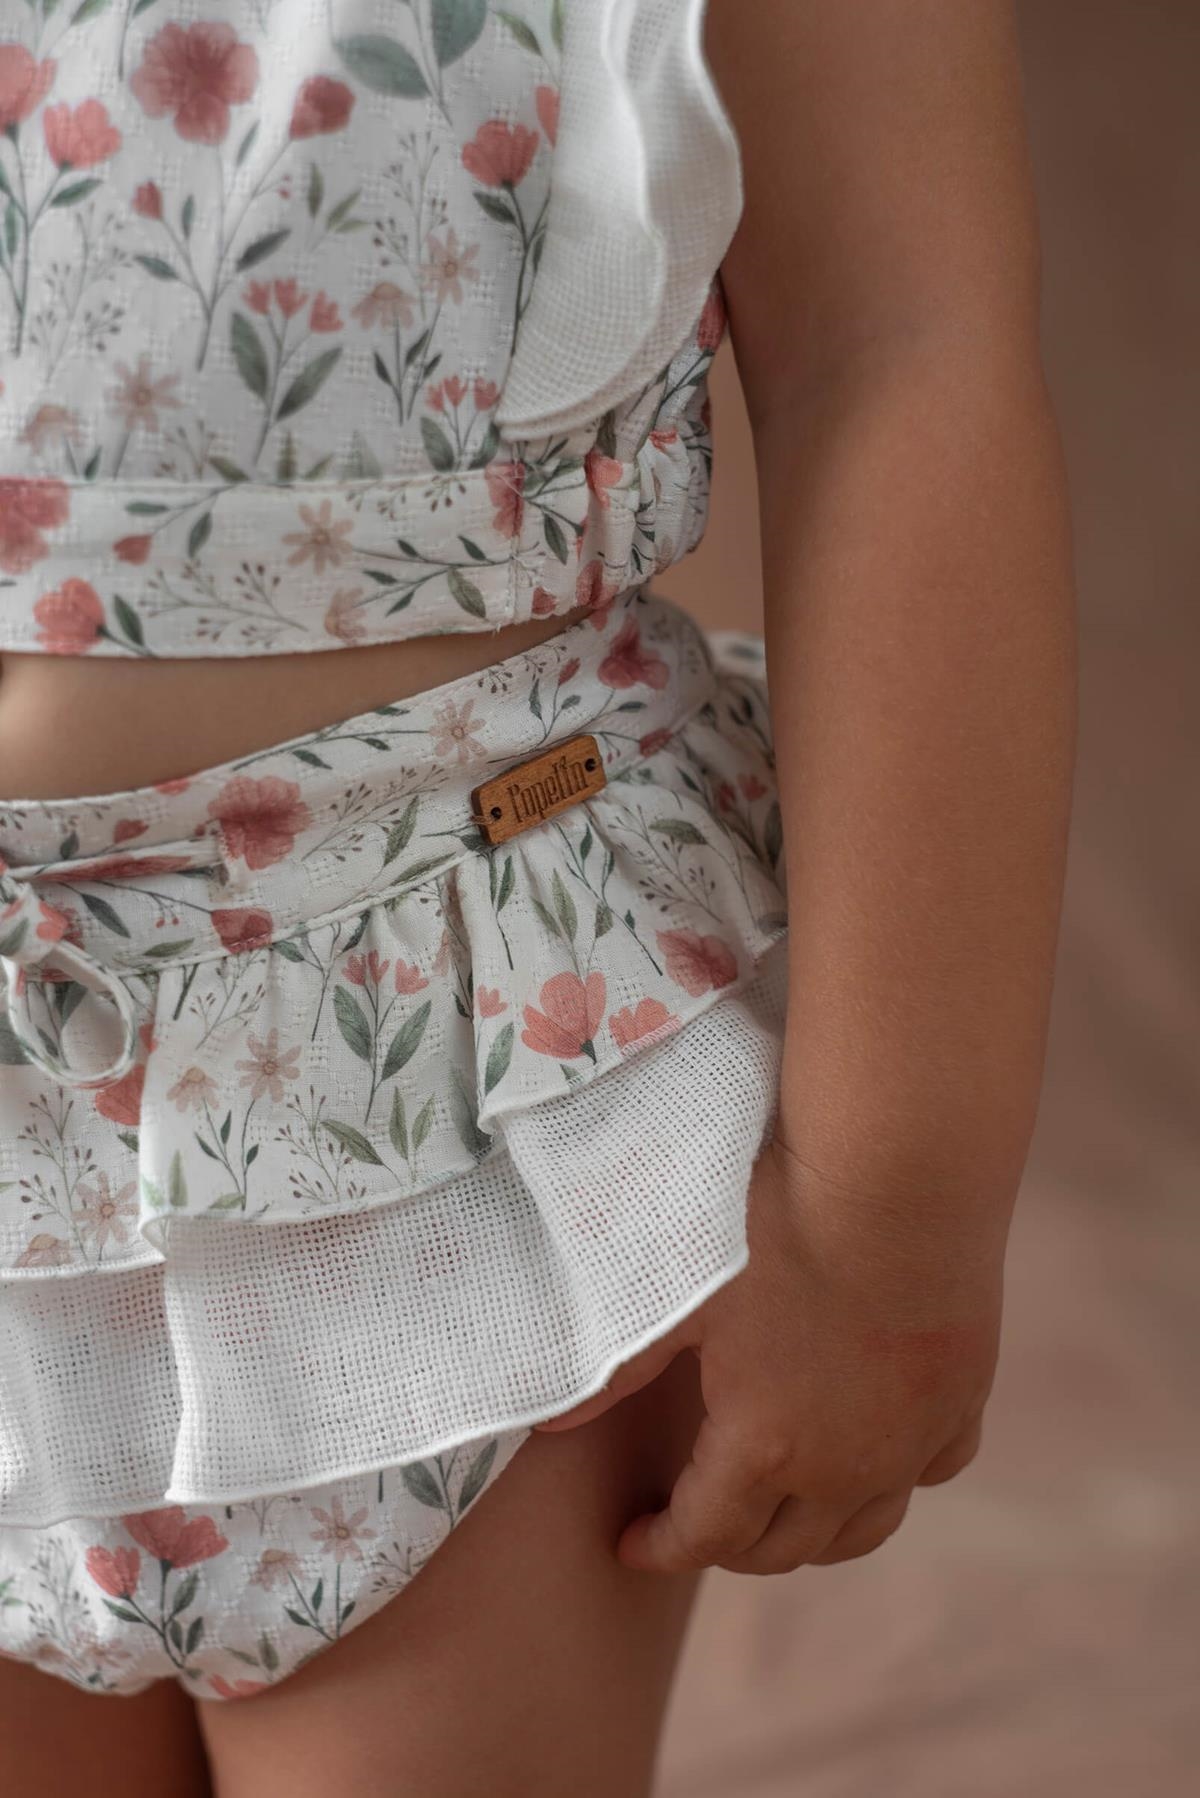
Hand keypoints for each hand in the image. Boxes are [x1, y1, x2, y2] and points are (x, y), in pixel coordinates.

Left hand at [534, 1135, 1006, 1574]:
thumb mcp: (681, 1299)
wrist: (899, 1176)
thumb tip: (543, 1423)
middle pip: (781, 1549)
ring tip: (775, 1512)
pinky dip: (892, 1480)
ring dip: (810, 1535)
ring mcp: (912, 1440)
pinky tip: (873, 1454)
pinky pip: (929, 1472)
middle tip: (692, 1520)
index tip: (632, 1542)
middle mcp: (845, 1468)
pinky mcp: (961, 1400)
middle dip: (726, 1548)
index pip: (704, 1538)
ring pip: (861, 1529)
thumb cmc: (777, 1229)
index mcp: (764, 1450)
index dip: (660, 1548)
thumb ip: (614, 1371)